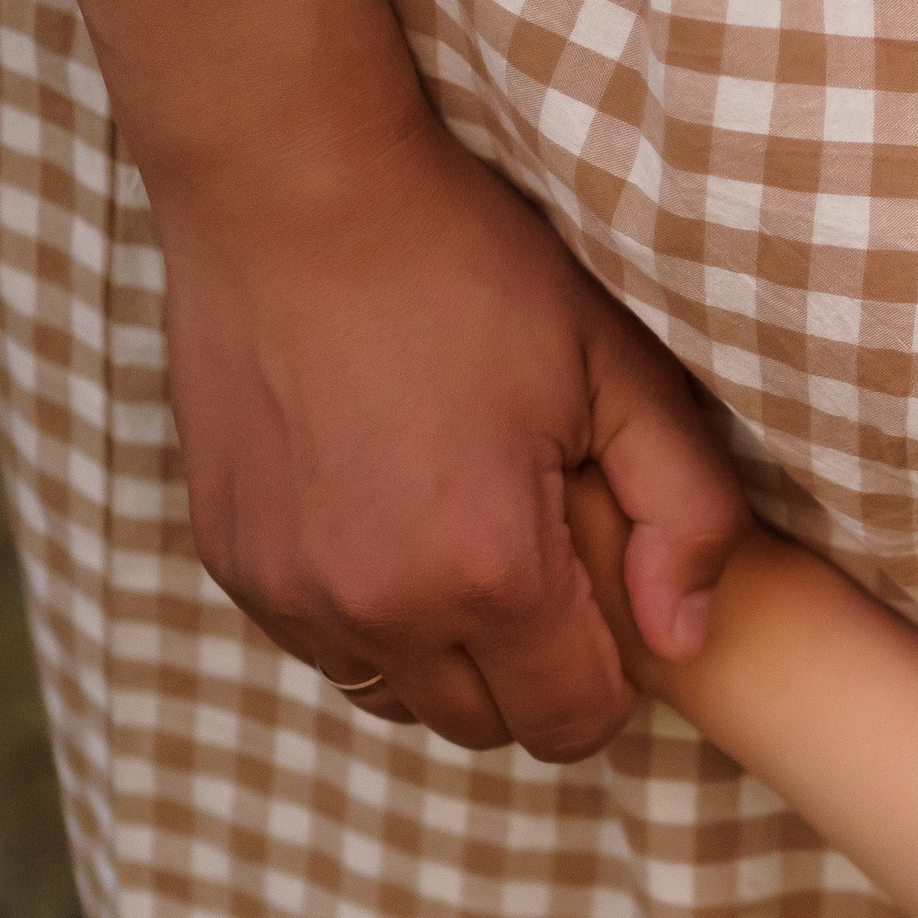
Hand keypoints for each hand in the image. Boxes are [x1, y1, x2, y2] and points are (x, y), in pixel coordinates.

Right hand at [157, 110, 747, 759]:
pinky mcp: (232, 562)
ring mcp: (291, 593)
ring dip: (446, 652)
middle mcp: (378, 609)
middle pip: (486, 726)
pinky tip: (389, 515)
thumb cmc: (467, 267)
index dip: (613, 675)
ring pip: (398, 697)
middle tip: (547, 556)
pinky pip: (323, 647)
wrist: (294, 191)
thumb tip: (685, 636)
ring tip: (464, 535)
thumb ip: (684, 513)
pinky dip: (368, 616)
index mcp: (488, 572)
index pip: (571, 722)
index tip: (613, 594)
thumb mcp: (618, 368)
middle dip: (534, 669)